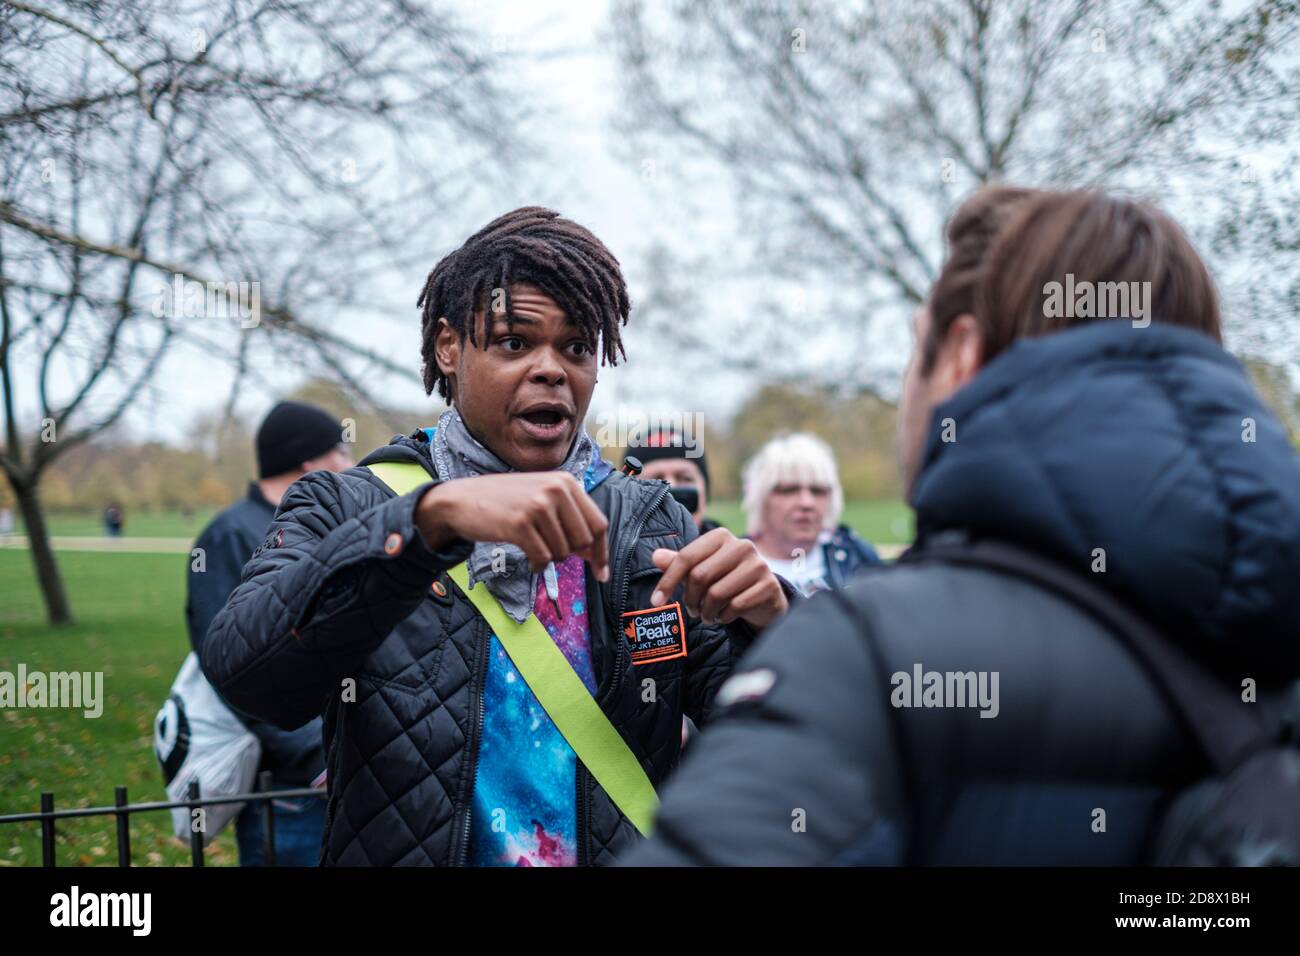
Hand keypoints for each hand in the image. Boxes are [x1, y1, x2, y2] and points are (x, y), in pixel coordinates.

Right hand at [415, 473, 609, 580]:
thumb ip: (571, 521)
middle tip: (551, 551)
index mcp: (566, 482)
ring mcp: (538, 505)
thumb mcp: (543, 500)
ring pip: (563, 552)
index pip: (598, 523)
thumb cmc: (506, 503)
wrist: (462, 500)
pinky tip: (528, 558)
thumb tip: (596, 555)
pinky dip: (537, 565)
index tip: (602, 574)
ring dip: (549, 558)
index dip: (602, 552)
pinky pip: (542, 558)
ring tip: (532, 546)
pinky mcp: (520, 524)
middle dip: (571, 555)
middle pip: (584, 541)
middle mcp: (555, 489)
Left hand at [649, 528, 787, 630]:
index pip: (686, 557)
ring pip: (717, 594)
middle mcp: (742, 545)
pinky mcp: (769, 585)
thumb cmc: (726, 580)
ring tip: (708, 615)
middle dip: (691, 600)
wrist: (764, 597)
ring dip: (707, 612)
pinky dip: (724, 617)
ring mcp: (758, 565)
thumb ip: (679, 564)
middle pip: (700, 576)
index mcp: (721, 536)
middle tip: (692, 610)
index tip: (656, 602)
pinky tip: (724, 616)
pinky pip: (735, 606)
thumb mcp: (701, 570)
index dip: (668, 581)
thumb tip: (656, 556)